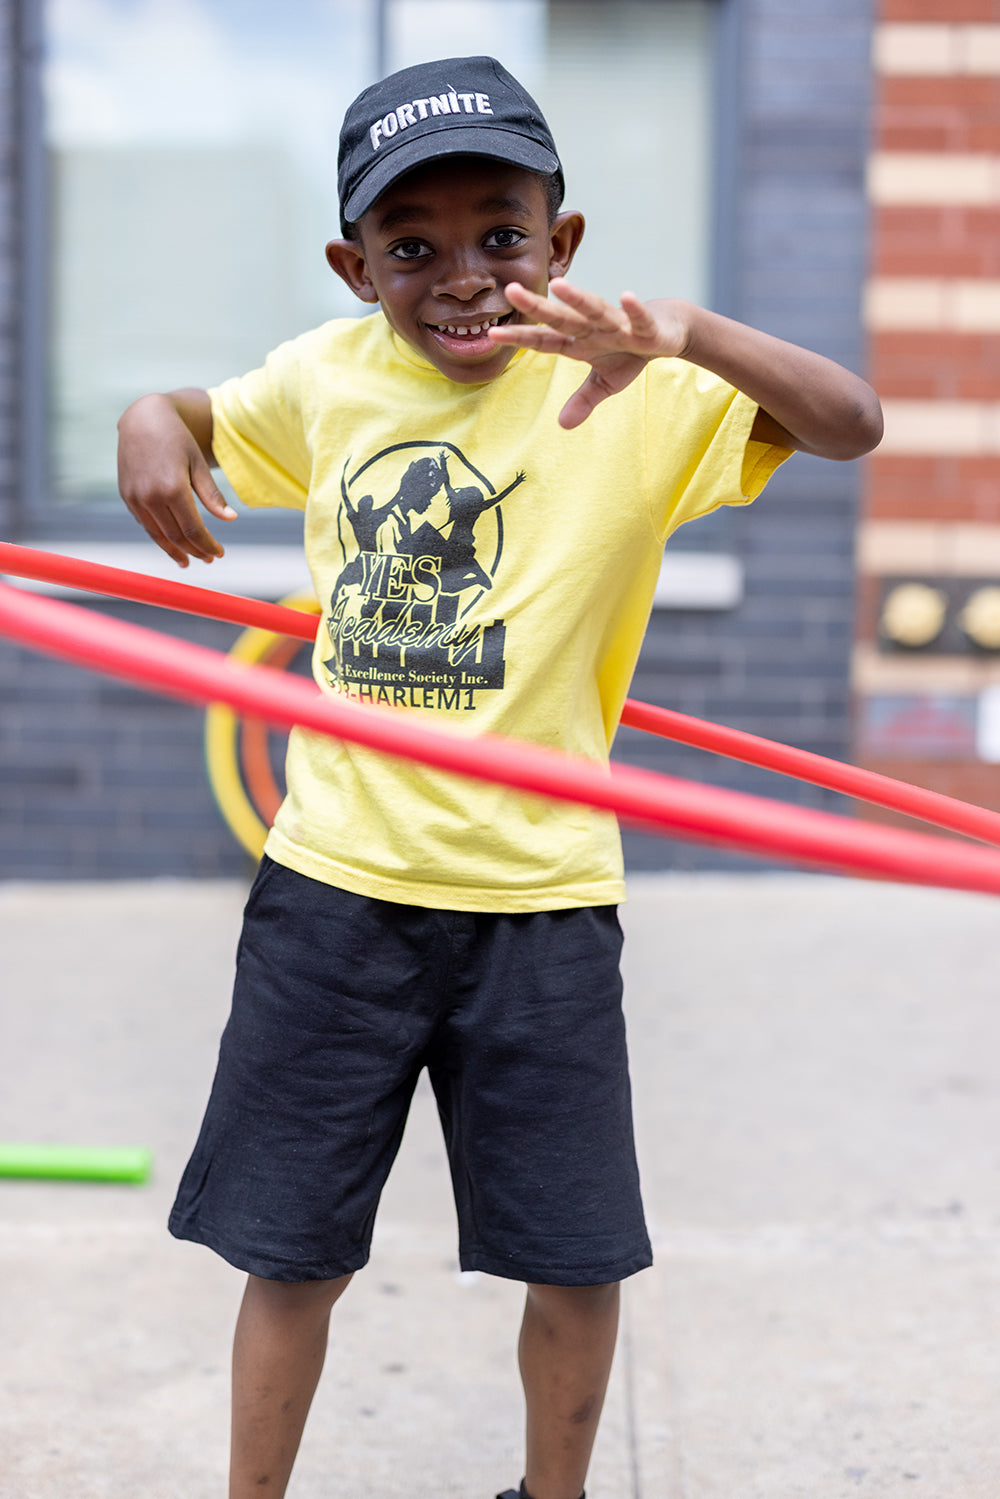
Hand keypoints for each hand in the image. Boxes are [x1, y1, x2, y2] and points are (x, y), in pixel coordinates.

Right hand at [117, 392, 235, 566]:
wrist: (142, 419)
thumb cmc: (177, 439)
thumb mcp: (198, 464)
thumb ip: (212, 494)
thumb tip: (231, 519)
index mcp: (173, 488)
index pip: (193, 529)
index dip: (207, 545)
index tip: (220, 553)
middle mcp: (150, 496)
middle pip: (176, 536)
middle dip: (195, 551)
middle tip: (210, 558)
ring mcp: (135, 497)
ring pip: (157, 535)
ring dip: (175, 551)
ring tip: (189, 560)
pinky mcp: (126, 496)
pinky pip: (145, 524)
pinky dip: (160, 536)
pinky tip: (171, 542)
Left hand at [489, 279, 688, 428]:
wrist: (667, 330)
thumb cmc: (629, 351)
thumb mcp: (606, 383)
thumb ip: (583, 400)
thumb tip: (563, 425)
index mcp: (580, 342)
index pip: (545, 340)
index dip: (521, 337)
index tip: (492, 334)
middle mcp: (593, 328)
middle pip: (562, 318)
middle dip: (538, 307)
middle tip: (512, 290)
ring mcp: (618, 325)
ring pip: (595, 310)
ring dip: (579, 299)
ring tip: (560, 286)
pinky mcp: (645, 327)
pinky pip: (638, 318)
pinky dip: (634, 310)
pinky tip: (627, 297)